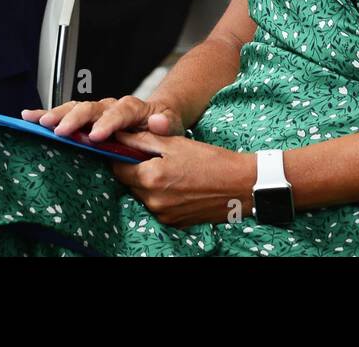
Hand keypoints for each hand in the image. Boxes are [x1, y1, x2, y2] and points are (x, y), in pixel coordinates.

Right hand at [22, 95, 183, 143]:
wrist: (158, 118)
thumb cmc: (163, 124)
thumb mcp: (171, 124)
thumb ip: (165, 124)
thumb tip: (159, 122)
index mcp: (133, 108)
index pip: (121, 112)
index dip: (108, 123)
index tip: (97, 135)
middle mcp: (111, 106)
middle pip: (92, 108)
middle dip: (75, 118)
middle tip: (61, 130)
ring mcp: (97, 112)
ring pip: (75, 109)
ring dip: (57, 114)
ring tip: (39, 121)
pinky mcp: (85, 119)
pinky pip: (65, 114)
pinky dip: (47, 115)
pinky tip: (29, 117)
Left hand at [110, 131, 254, 226]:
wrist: (241, 185)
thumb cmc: (211, 160)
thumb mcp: (176, 143)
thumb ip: (143, 140)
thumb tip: (119, 135)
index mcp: (151, 178)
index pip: (118, 167)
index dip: (121, 155)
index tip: (129, 148)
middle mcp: (153, 200)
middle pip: (130, 182)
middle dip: (137, 169)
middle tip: (157, 157)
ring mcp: (163, 214)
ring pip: (144, 195)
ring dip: (150, 183)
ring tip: (173, 170)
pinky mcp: (174, 222)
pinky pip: (158, 206)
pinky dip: (163, 195)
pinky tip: (180, 184)